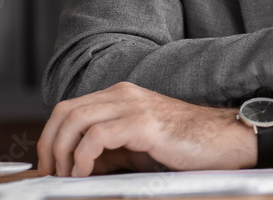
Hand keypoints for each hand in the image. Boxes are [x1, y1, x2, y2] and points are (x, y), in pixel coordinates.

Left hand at [37, 82, 272, 175]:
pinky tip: (84, 174)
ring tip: (66, 177)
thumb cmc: (187, 146)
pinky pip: (96, 136)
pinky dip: (81, 156)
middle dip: (48, 146)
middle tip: (49, 175)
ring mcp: (133, 105)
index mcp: (121, 96)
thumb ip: (108, 150)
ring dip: (61, 153)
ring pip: (74, 120)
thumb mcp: (138, 146)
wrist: (226, 139)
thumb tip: (73, 168)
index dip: (50, 138)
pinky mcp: (143, 123)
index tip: (47, 168)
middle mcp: (124, 94)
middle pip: (65, 112)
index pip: (69, 109)